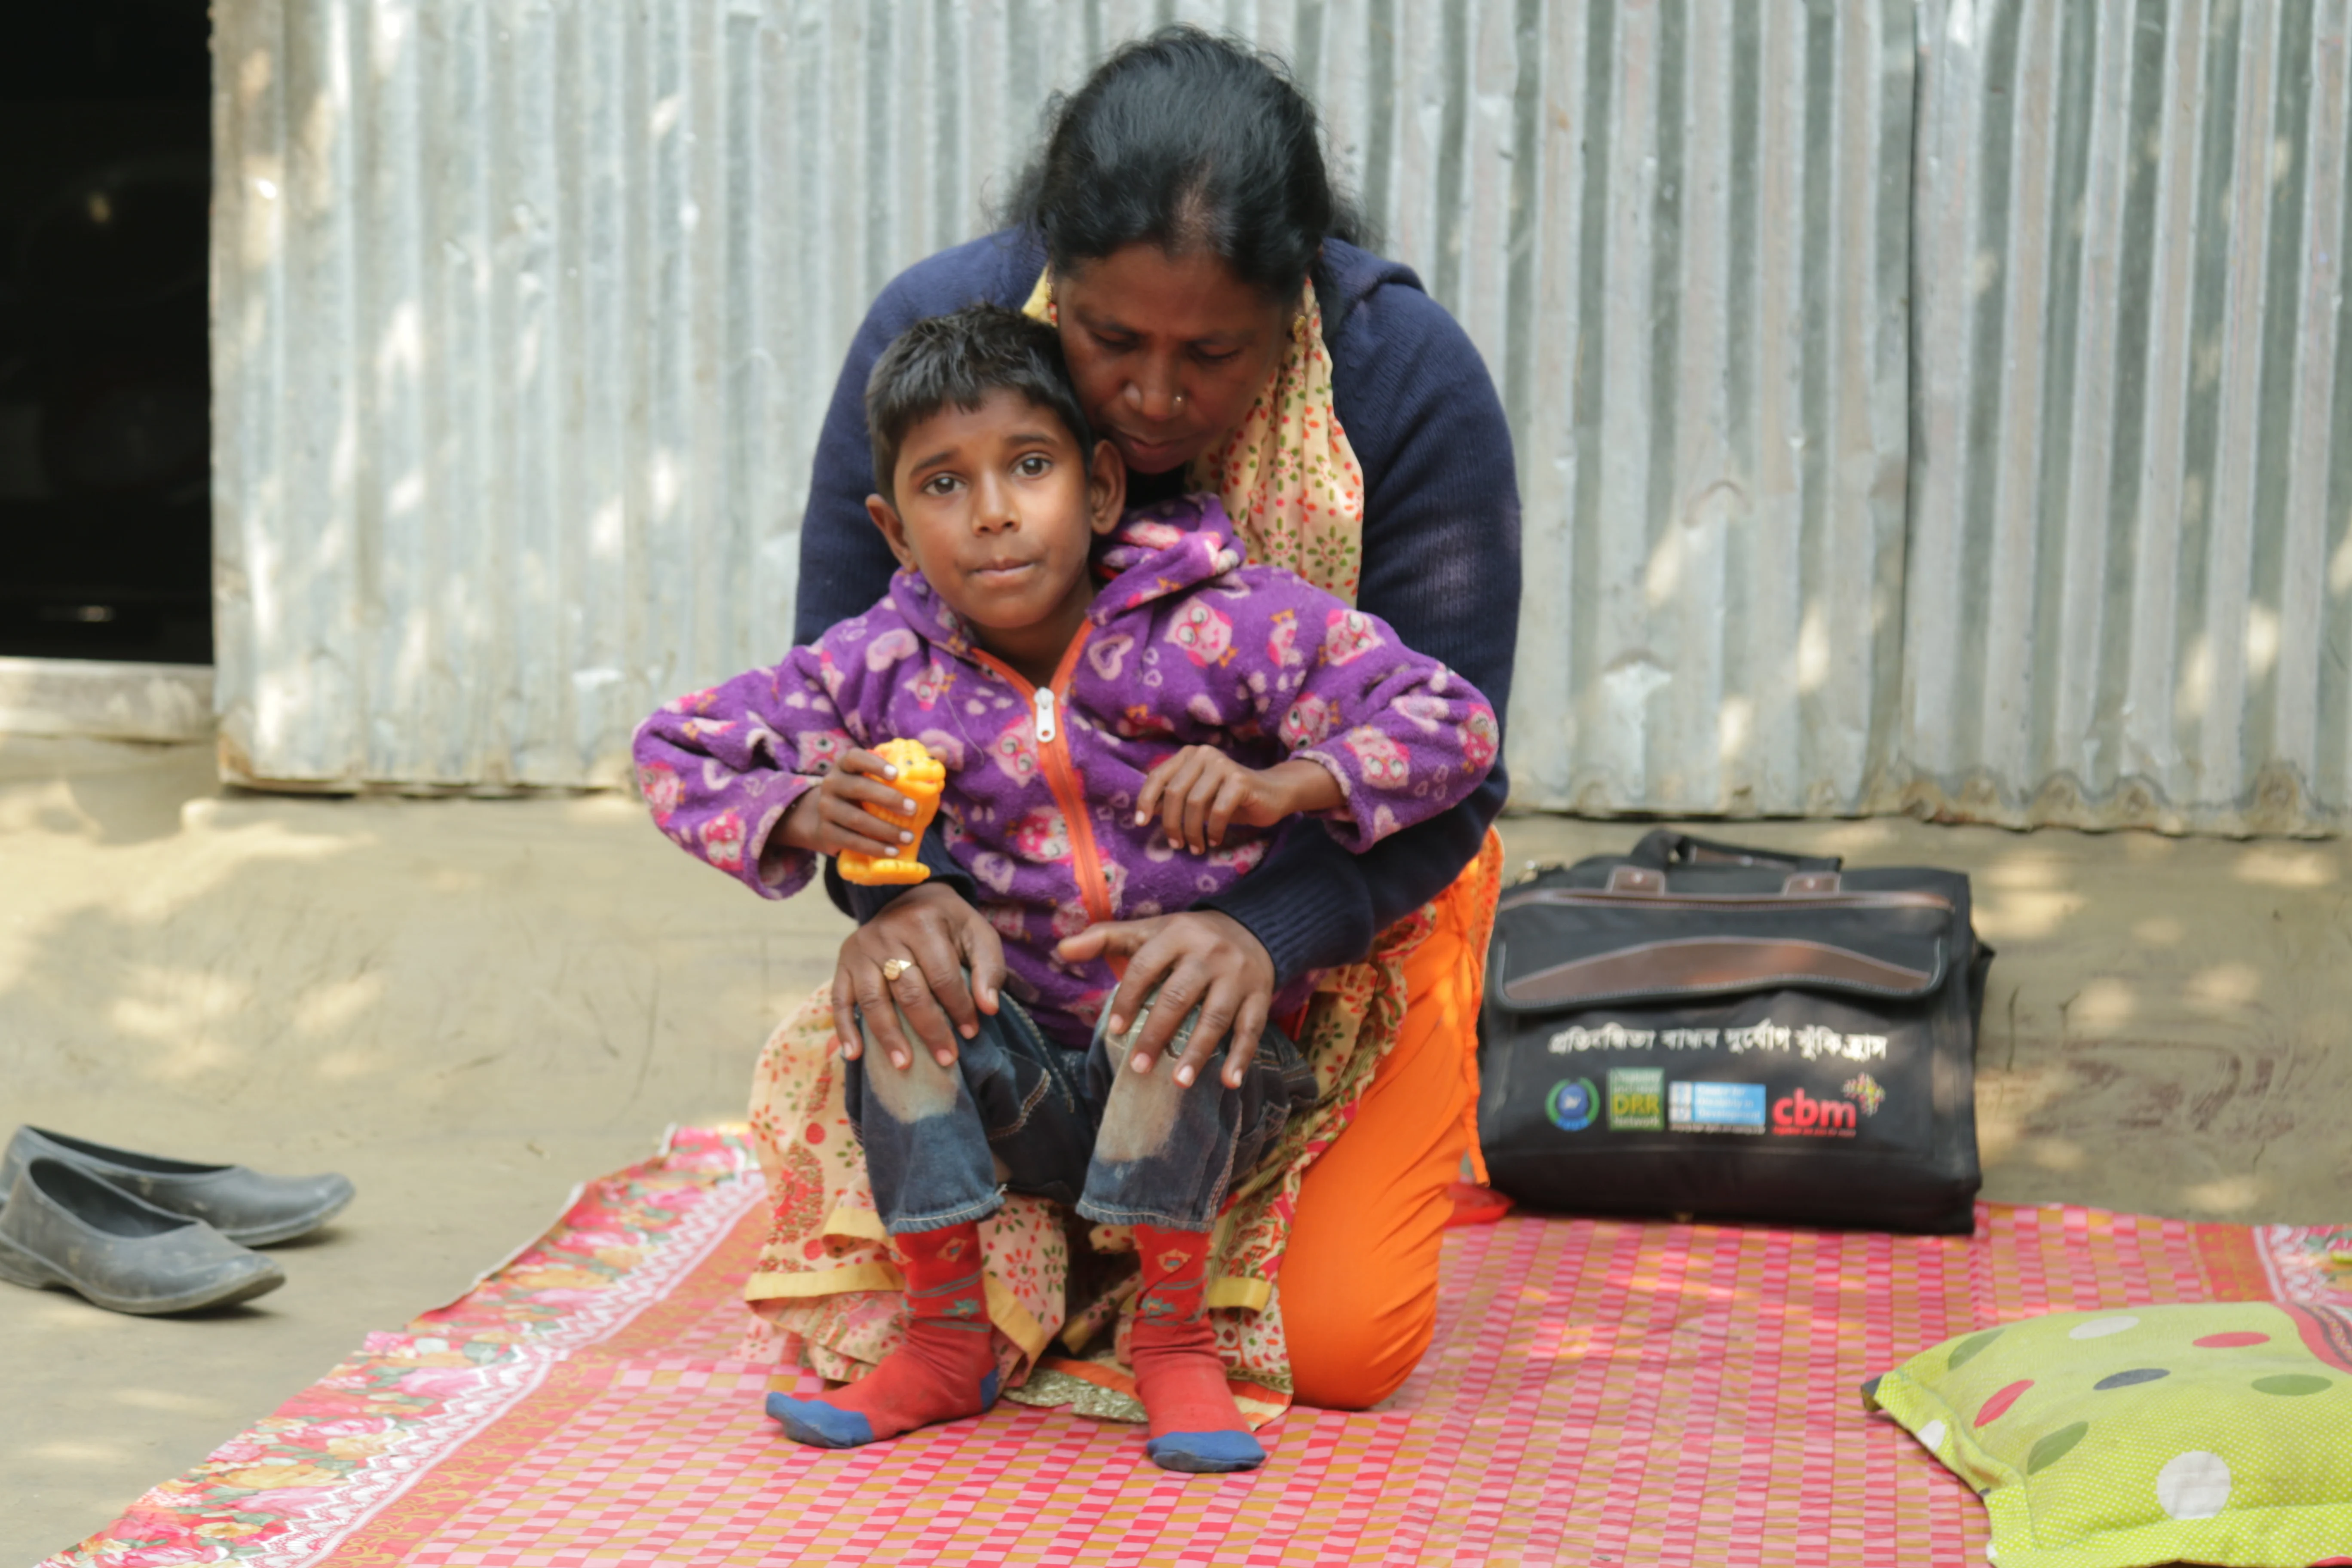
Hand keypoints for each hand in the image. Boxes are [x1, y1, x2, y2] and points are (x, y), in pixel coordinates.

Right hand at [782, 748, 923, 859]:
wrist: (826, 818)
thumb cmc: (863, 792)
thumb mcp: (878, 777)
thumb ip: (909, 762)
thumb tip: (942, 753)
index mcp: (845, 766)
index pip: (855, 757)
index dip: (875, 764)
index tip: (897, 774)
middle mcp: (831, 784)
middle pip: (857, 788)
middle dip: (888, 798)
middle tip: (913, 809)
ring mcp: (826, 809)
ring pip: (855, 819)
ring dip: (884, 829)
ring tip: (908, 837)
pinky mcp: (826, 833)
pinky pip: (849, 841)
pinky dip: (872, 847)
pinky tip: (892, 851)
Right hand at [832, 882, 1006, 1071]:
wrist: (909, 896)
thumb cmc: (949, 923)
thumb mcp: (977, 933)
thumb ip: (989, 967)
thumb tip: (988, 1008)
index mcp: (923, 923)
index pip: (942, 975)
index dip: (958, 1007)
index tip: (972, 1033)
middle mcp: (887, 934)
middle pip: (908, 990)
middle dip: (929, 1028)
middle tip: (946, 1058)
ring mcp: (861, 949)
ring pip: (872, 998)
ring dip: (888, 1035)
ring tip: (904, 1064)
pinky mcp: (843, 962)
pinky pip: (839, 998)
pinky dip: (845, 1028)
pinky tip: (853, 1054)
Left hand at [1055, 911, 1274, 1089]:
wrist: (1253, 927)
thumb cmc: (1188, 937)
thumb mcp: (1150, 931)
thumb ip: (1105, 938)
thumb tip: (1060, 949)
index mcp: (1177, 935)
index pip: (1146, 967)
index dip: (1128, 998)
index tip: (1113, 1029)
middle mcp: (1209, 953)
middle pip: (1180, 996)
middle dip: (1158, 1033)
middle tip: (1139, 1068)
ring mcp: (1237, 976)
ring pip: (1217, 1016)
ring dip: (1198, 1051)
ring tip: (1179, 1083)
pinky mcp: (1260, 995)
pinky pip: (1252, 1028)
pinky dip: (1242, 1056)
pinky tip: (1229, 1082)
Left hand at [1134, 750, 1342, 853]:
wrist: (1272, 794)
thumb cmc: (1229, 798)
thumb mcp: (1198, 797)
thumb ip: (1175, 798)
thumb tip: (1146, 813)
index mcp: (1188, 755)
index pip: (1157, 776)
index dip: (1145, 800)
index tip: (1141, 824)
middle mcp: (1203, 754)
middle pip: (1174, 793)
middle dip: (1171, 823)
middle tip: (1177, 844)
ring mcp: (1222, 765)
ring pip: (1195, 803)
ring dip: (1192, 831)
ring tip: (1196, 847)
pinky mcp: (1240, 780)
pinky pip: (1218, 811)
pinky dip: (1213, 830)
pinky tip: (1214, 840)